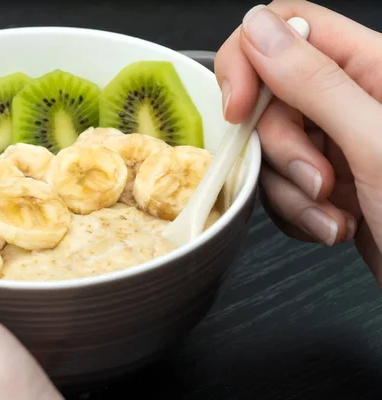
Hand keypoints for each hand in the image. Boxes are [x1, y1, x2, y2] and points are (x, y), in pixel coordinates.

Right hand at [214, 0, 381, 284]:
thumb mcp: (375, 143)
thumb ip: (315, 82)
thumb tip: (259, 29)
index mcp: (373, 68)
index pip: (289, 28)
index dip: (250, 62)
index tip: (239, 108)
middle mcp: (352, 100)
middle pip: (271, 98)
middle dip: (281, 148)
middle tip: (317, 179)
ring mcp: (338, 143)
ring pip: (270, 148)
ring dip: (291, 190)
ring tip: (335, 212)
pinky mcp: (327, 182)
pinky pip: (278, 183)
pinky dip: (296, 211)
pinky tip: (334, 224)